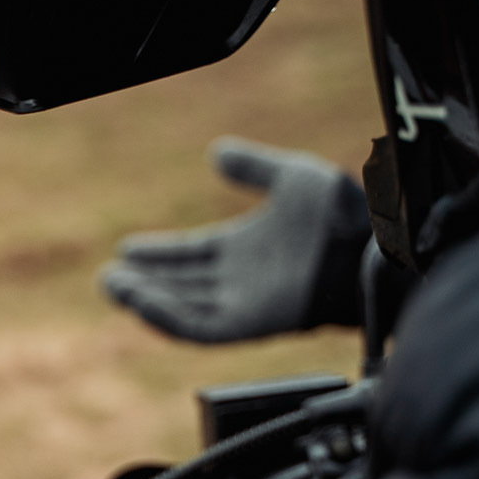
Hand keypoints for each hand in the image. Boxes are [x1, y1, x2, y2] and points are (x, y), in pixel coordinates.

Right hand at [101, 137, 370, 343]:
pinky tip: (142, 300)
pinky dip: (166, 316)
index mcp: (245, 247)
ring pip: (181, 307)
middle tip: (109, 275)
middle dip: (143, 281)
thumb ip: (253, 166)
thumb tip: (215, 151)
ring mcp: (243, 303)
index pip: (190, 254)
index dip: (159, 252)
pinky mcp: (246, 324)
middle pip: (179, 284)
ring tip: (114, 286)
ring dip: (146, 299)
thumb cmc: (344, 212)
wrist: (369, 244)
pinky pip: (197, 327)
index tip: (127, 247)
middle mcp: (240, 280)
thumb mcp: (291, 176)